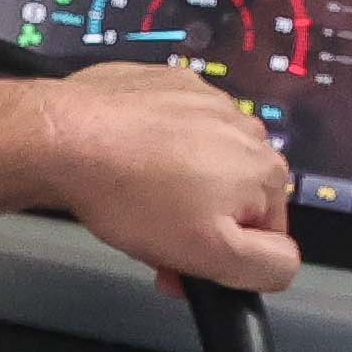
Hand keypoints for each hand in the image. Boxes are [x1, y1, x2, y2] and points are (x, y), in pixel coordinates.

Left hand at [16, 60, 297, 295]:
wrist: (66, 138)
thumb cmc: (132, 193)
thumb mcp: (212, 255)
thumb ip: (268, 266)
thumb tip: (286, 262)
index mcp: (266, 170)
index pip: (265, 232)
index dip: (224, 257)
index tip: (185, 262)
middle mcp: (244, 128)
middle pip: (232, 195)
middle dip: (199, 221)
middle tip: (155, 236)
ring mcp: (205, 100)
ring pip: (202, 161)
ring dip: (177, 185)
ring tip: (136, 197)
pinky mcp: (168, 84)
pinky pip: (172, 128)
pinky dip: (154, 148)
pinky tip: (127, 162)